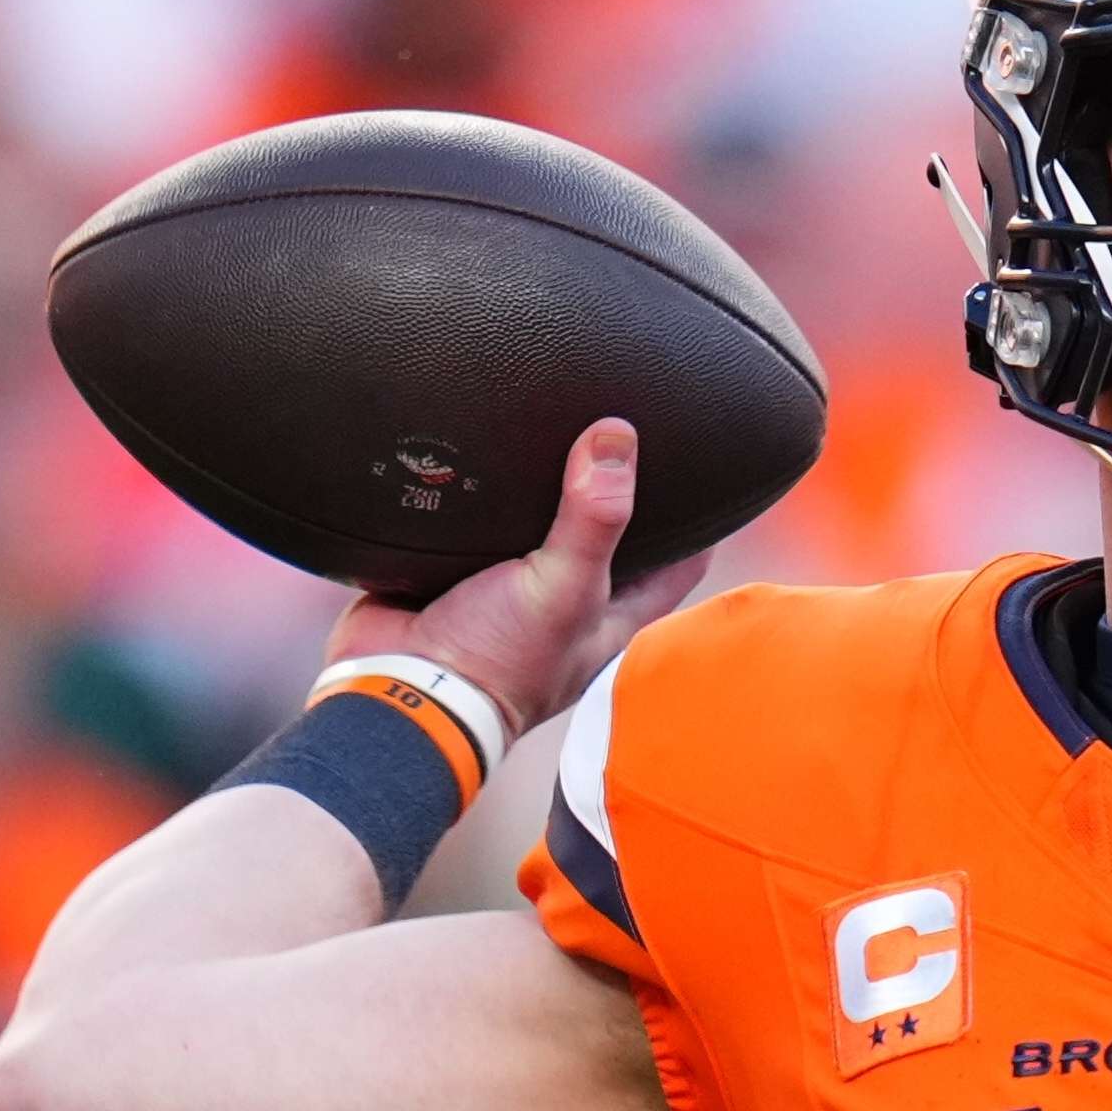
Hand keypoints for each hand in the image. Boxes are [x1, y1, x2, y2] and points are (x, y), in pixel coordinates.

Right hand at [320, 418, 709, 741]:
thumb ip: (594, 518)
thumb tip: (617, 437)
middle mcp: (568, 600)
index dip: (701, 522)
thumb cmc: (495, 662)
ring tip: (563, 423)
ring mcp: (512, 587)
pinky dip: (483, 494)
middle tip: (630, 430)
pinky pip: (478, 524)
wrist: (399, 687)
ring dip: (544, 488)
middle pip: (611, 536)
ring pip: (540, 525)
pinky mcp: (457, 573)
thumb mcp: (562, 587)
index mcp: (613, 613)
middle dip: (619, 492)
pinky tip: (487, 451)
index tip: (711, 472)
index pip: (680, 563)